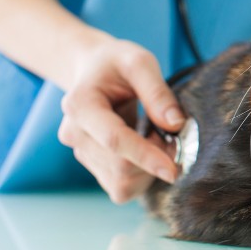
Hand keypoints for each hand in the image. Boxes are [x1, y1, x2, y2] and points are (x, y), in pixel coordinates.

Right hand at [58, 37, 182, 202]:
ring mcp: (81, 153)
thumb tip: (176, 124)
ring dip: (150, 169)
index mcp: (81, 105)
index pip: (114, 140)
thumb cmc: (117, 63)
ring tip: (157, 137)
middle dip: (155, 159)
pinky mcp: (93, 165)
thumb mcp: (140, 62)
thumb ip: (157, 92)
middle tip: (173, 135)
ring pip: (122, 182)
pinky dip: (142, 176)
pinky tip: (148, 151)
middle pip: (120, 167)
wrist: (94, 70)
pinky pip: (121, 187)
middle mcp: (74, 134)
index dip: (146, 156)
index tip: (173, 169)